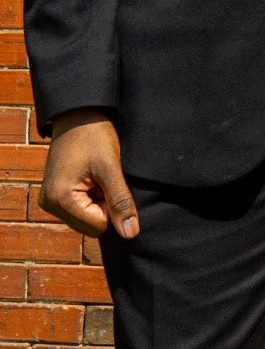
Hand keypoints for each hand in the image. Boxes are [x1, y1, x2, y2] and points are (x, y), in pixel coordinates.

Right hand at [39, 110, 138, 239]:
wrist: (78, 114)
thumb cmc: (94, 136)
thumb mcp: (111, 167)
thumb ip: (120, 201)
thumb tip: (131, 234)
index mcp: (59, 200)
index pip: (98, 226)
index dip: (112, 207)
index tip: (109, 181)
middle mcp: (49, 204)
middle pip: (91, 226)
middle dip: (104, 205)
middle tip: (103, 177)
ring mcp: (50, 200)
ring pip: (87, 218)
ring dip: (98, 200)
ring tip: (97, 176)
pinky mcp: (55, 195)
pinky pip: (80, 209)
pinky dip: (91, 196)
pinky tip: (92, 177)